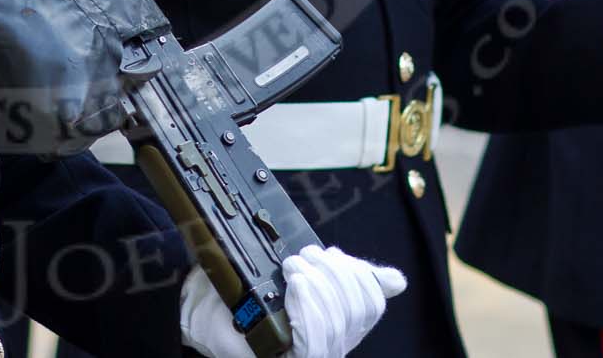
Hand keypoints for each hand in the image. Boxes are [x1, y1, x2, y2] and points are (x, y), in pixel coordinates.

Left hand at [180, 246, 405, 357]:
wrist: (206, 308)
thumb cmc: (251, 292)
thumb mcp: (302, 274)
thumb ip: (344, 275)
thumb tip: (396, 280)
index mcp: (341, 323)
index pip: (373, 303)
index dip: (360, 275)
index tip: (332, 254)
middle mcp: (333, 344)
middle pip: (357, 310)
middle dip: (334, 274)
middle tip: (303, 257)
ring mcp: (311, 354)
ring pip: (337, 323)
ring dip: (317, 286)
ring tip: (292, 268)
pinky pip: (313, 343)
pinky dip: (308, 307)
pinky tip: (294, 288)